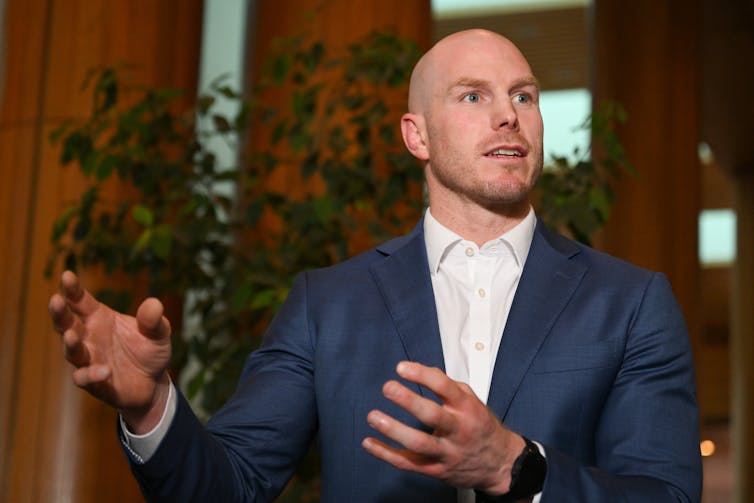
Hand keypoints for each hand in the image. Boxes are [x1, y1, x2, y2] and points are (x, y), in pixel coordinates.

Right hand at [48, 270, 171, 432]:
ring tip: (71, 335)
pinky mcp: (94, 383)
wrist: (153, 383)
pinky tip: (104, 371)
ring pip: (72, 351)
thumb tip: (154, 303)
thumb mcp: (159, 333)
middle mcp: (89, 337)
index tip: (67, 274)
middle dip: (60, 312)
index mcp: (99, 318)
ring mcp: (89, 360)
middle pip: (66, 323)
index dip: (73, 289)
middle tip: (56, 300)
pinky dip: (91, 374)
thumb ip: (153, 320)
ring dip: (70, 343)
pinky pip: (85, 378)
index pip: (81, 301)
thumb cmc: (149, 351)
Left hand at [361, 361, 524, 494]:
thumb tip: (424, 369)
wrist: (499, 464)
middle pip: (432, 415)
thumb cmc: (481, 427)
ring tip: (373, 416)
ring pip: (418, 443)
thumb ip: (448, 385)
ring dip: (393, 430)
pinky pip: (408, 463)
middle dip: (408, 401)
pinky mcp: (436, 470)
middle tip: (388, 387)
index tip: (402, 368)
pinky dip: (386, 454)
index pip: (445, 387)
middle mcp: (458, 430)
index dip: (422, 375)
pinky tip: (370, 442)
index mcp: (467, 409)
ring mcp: (447, 452)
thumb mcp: (472, 400)